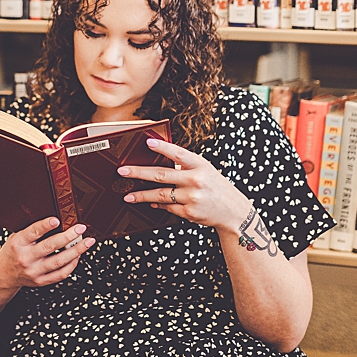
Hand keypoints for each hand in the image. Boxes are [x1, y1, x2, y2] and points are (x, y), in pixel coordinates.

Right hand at [0, 216, 94, 291]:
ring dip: (76, 251)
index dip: (45, 226)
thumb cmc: (13, 251)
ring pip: (59, 261)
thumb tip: (56, 219)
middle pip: (50, 247)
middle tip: (80, 229)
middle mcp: (25, 258)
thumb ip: (32, 230)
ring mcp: (34, 271)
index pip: (32, 233)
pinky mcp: (41, 281)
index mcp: (17, 243)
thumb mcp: (16, 236)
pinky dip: (72, 264)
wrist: (3, 274)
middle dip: (68, 237)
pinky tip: (78, 256)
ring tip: (87, 242)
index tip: (57, 220)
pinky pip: (60, 274)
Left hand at [121, 136, 245, 230]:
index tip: (147, 143)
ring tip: (127, 195)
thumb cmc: (216, 187)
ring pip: (161, 195)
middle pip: (162, 175)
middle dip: (139, 173)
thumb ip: (186, 166)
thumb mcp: (206, 170)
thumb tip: (158, 163)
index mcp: (200, 165)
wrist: (233, 212)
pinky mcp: (189, 213)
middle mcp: (196, 180)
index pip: (178, 153)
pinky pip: (168, 208)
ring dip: (141, 195)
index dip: (162, 148)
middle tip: (123, 171)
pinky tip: (149, 202)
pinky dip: (157, 204)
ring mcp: (192, 198)